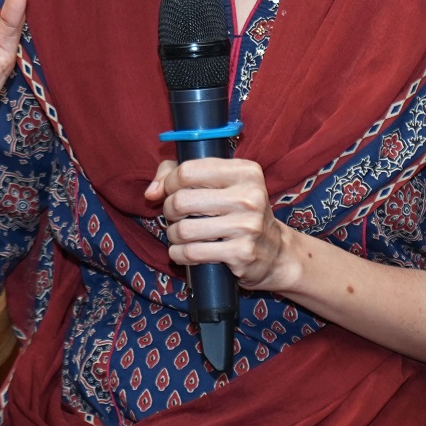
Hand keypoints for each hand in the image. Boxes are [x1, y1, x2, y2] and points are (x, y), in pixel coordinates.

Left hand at [144, 158, 299, 291]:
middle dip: (170, 211)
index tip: (171, 192)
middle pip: (181, 201)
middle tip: (177, 216)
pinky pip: (191, 253)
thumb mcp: (219, 183)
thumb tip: (151, 192)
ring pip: (183, 230)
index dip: (170, 183)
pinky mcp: (241, 253)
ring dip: (173, 235)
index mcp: (245, 171)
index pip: (188, 171)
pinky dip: (179, 254)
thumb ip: (180, 174)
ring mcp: (247, 226)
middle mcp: (250, 196)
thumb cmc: (238, 212)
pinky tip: (185, 252)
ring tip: (181, 235)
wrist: (274, 251)